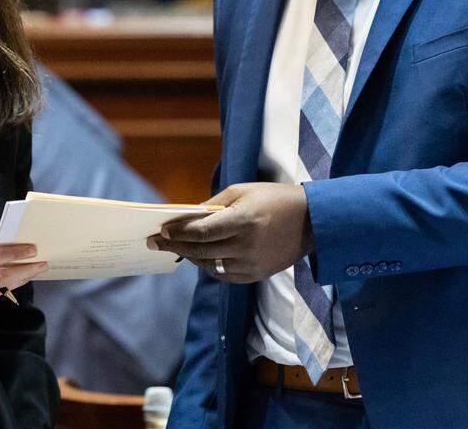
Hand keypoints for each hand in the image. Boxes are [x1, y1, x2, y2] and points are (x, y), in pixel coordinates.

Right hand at [0, 242, 46, 314]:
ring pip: (0, 289)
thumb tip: (6, 252)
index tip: (32, 249)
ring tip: (33, 270)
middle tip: (42, 264)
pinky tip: (8, 280)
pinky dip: (0, 288)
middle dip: (25, 271)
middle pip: (2, 278)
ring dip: (18, 279)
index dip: (14, 253)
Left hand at [147, 183, 313, 283]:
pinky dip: (209, 267)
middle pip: (200, 250)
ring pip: (209, 266)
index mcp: (243, 220)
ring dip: (190, 257)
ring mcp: (252, 263)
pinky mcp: (258, 275)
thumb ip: (213, 206)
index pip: (201, 231)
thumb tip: (187, 217)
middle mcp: (246, 245)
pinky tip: (200, 257)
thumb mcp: (243, 191)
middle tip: (156, 243)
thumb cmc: (274, 198)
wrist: (312, 221)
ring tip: (177, 249)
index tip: (162, 231)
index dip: (178, 232)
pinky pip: (225, 275)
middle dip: (175, 246)